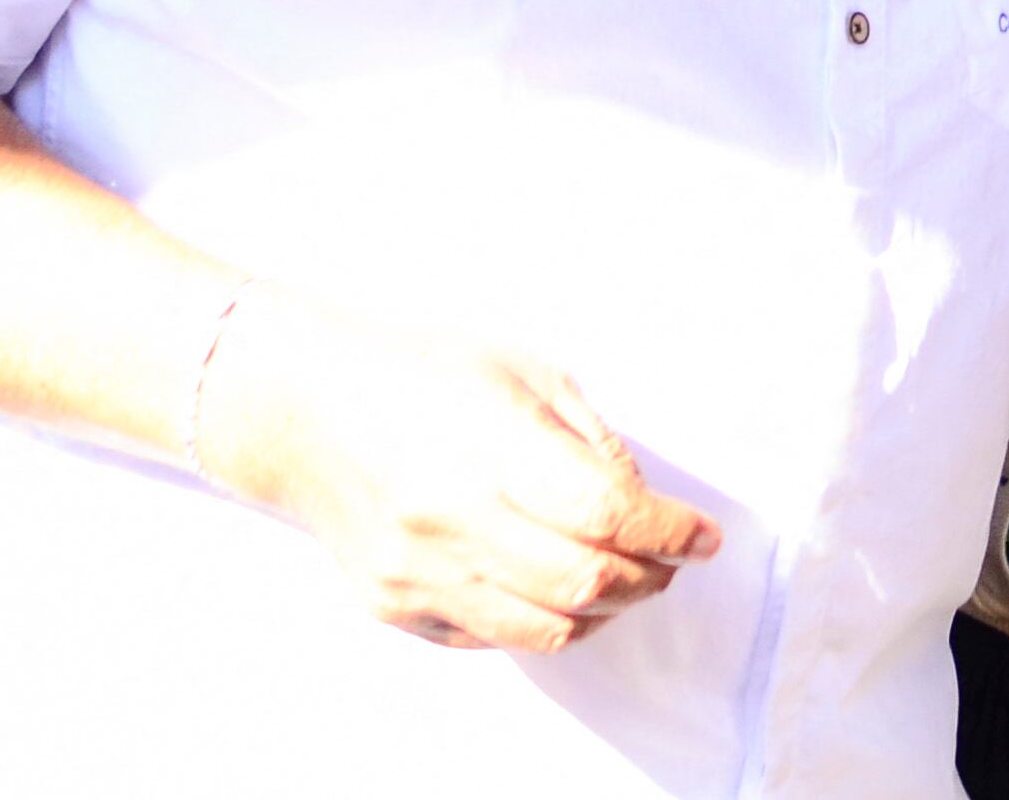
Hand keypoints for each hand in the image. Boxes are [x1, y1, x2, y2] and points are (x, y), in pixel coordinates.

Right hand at [194, 287, 717, 651]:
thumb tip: (644, 505)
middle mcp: (450, 517)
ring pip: (547, 628)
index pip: (606, 515)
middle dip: (649, 576)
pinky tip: (558, 584)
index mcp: (489, 445)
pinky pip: (496, 636)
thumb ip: (589, 441)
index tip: (704, 535)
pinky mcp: (396, 605)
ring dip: (606, 609)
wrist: (304, 409)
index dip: (670, 532)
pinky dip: (546, 620)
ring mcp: (418, 572)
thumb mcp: (524, 372)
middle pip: (585, 582)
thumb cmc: (422, 373)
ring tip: (626, 576)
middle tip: (670, 558)